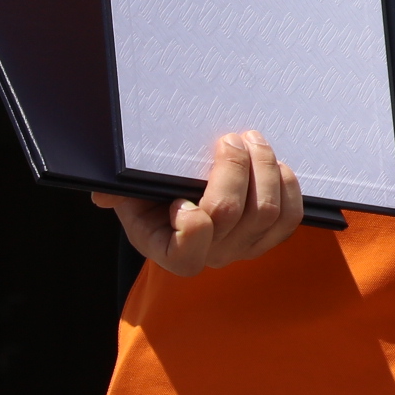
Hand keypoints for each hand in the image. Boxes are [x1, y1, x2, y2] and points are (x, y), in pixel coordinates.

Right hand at [96, 130, 301, 275]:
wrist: (186, 205)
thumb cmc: (156, 199)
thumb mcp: (131, 197)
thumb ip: (117, 193)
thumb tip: (103, 195)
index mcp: (169, 251)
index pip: (189, 244)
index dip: (191, 217)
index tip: (182, 193)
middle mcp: (210, 255)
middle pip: (231, 212)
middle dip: (234, 167)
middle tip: (230, 138)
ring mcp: (243, 248)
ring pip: (267, 210)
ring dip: (264, 168)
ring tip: (252, 140)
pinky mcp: (270, 238)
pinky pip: (290, 217)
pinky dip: (287, 186)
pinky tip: (275, 165)